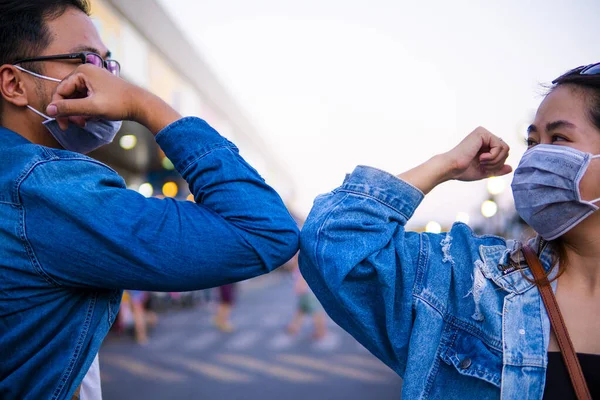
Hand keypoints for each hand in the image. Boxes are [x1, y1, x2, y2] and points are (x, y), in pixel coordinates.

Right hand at [46, 64, 180, 133]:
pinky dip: (85, 110)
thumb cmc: (119, 104)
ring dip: (78, 112)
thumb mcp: (92, 108)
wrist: (141, 105)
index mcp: (82, 72)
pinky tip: (92, 118)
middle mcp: (86, 72)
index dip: (59, 109)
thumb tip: (49, 110)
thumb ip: (70, 108)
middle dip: (70, 111)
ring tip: (85, 122)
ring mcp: (93, 79)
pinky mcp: (98, 87)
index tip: (63, 124)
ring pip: (76, 98)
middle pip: (67, 94)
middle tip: (76, 125)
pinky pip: (85, 99)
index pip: (60, 90)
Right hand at [444, 126, 511, 180]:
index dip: (498, 164)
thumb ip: (497, 169)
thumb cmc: (463, 170)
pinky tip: (481, 158)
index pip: (503, 152)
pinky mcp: (482, 133)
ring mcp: (483, 133)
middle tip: (483, 165)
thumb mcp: (484, 171)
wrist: (451, 168)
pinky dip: (493, 156)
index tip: (484, 168)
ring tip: (482, 162)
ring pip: (505, 148)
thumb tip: (510, 168)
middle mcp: (484, 136)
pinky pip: (499, 146)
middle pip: (506, 149)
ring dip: (495, 160)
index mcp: (484, 144)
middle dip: (498, 162)